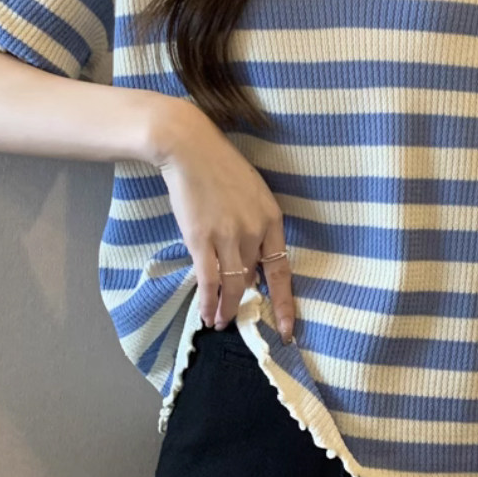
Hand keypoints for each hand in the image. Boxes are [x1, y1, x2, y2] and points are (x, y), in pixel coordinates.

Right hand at [149, 99, 295, 339]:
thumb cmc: (220, 167)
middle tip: (238, 320)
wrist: (190, 148)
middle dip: (244, 301)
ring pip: (232, 286)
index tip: (288, 328)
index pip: (282, 269)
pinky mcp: (201, 239)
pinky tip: (207, 314)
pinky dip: (209, 302)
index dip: (285, 302)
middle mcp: (254, 231)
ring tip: (220, 323)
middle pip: (253, 279)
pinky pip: (209, 280)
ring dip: (226, 309)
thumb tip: (250, 265)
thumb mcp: (253, 194)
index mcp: (271, 219)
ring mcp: (228, 237)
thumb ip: (256, 227)